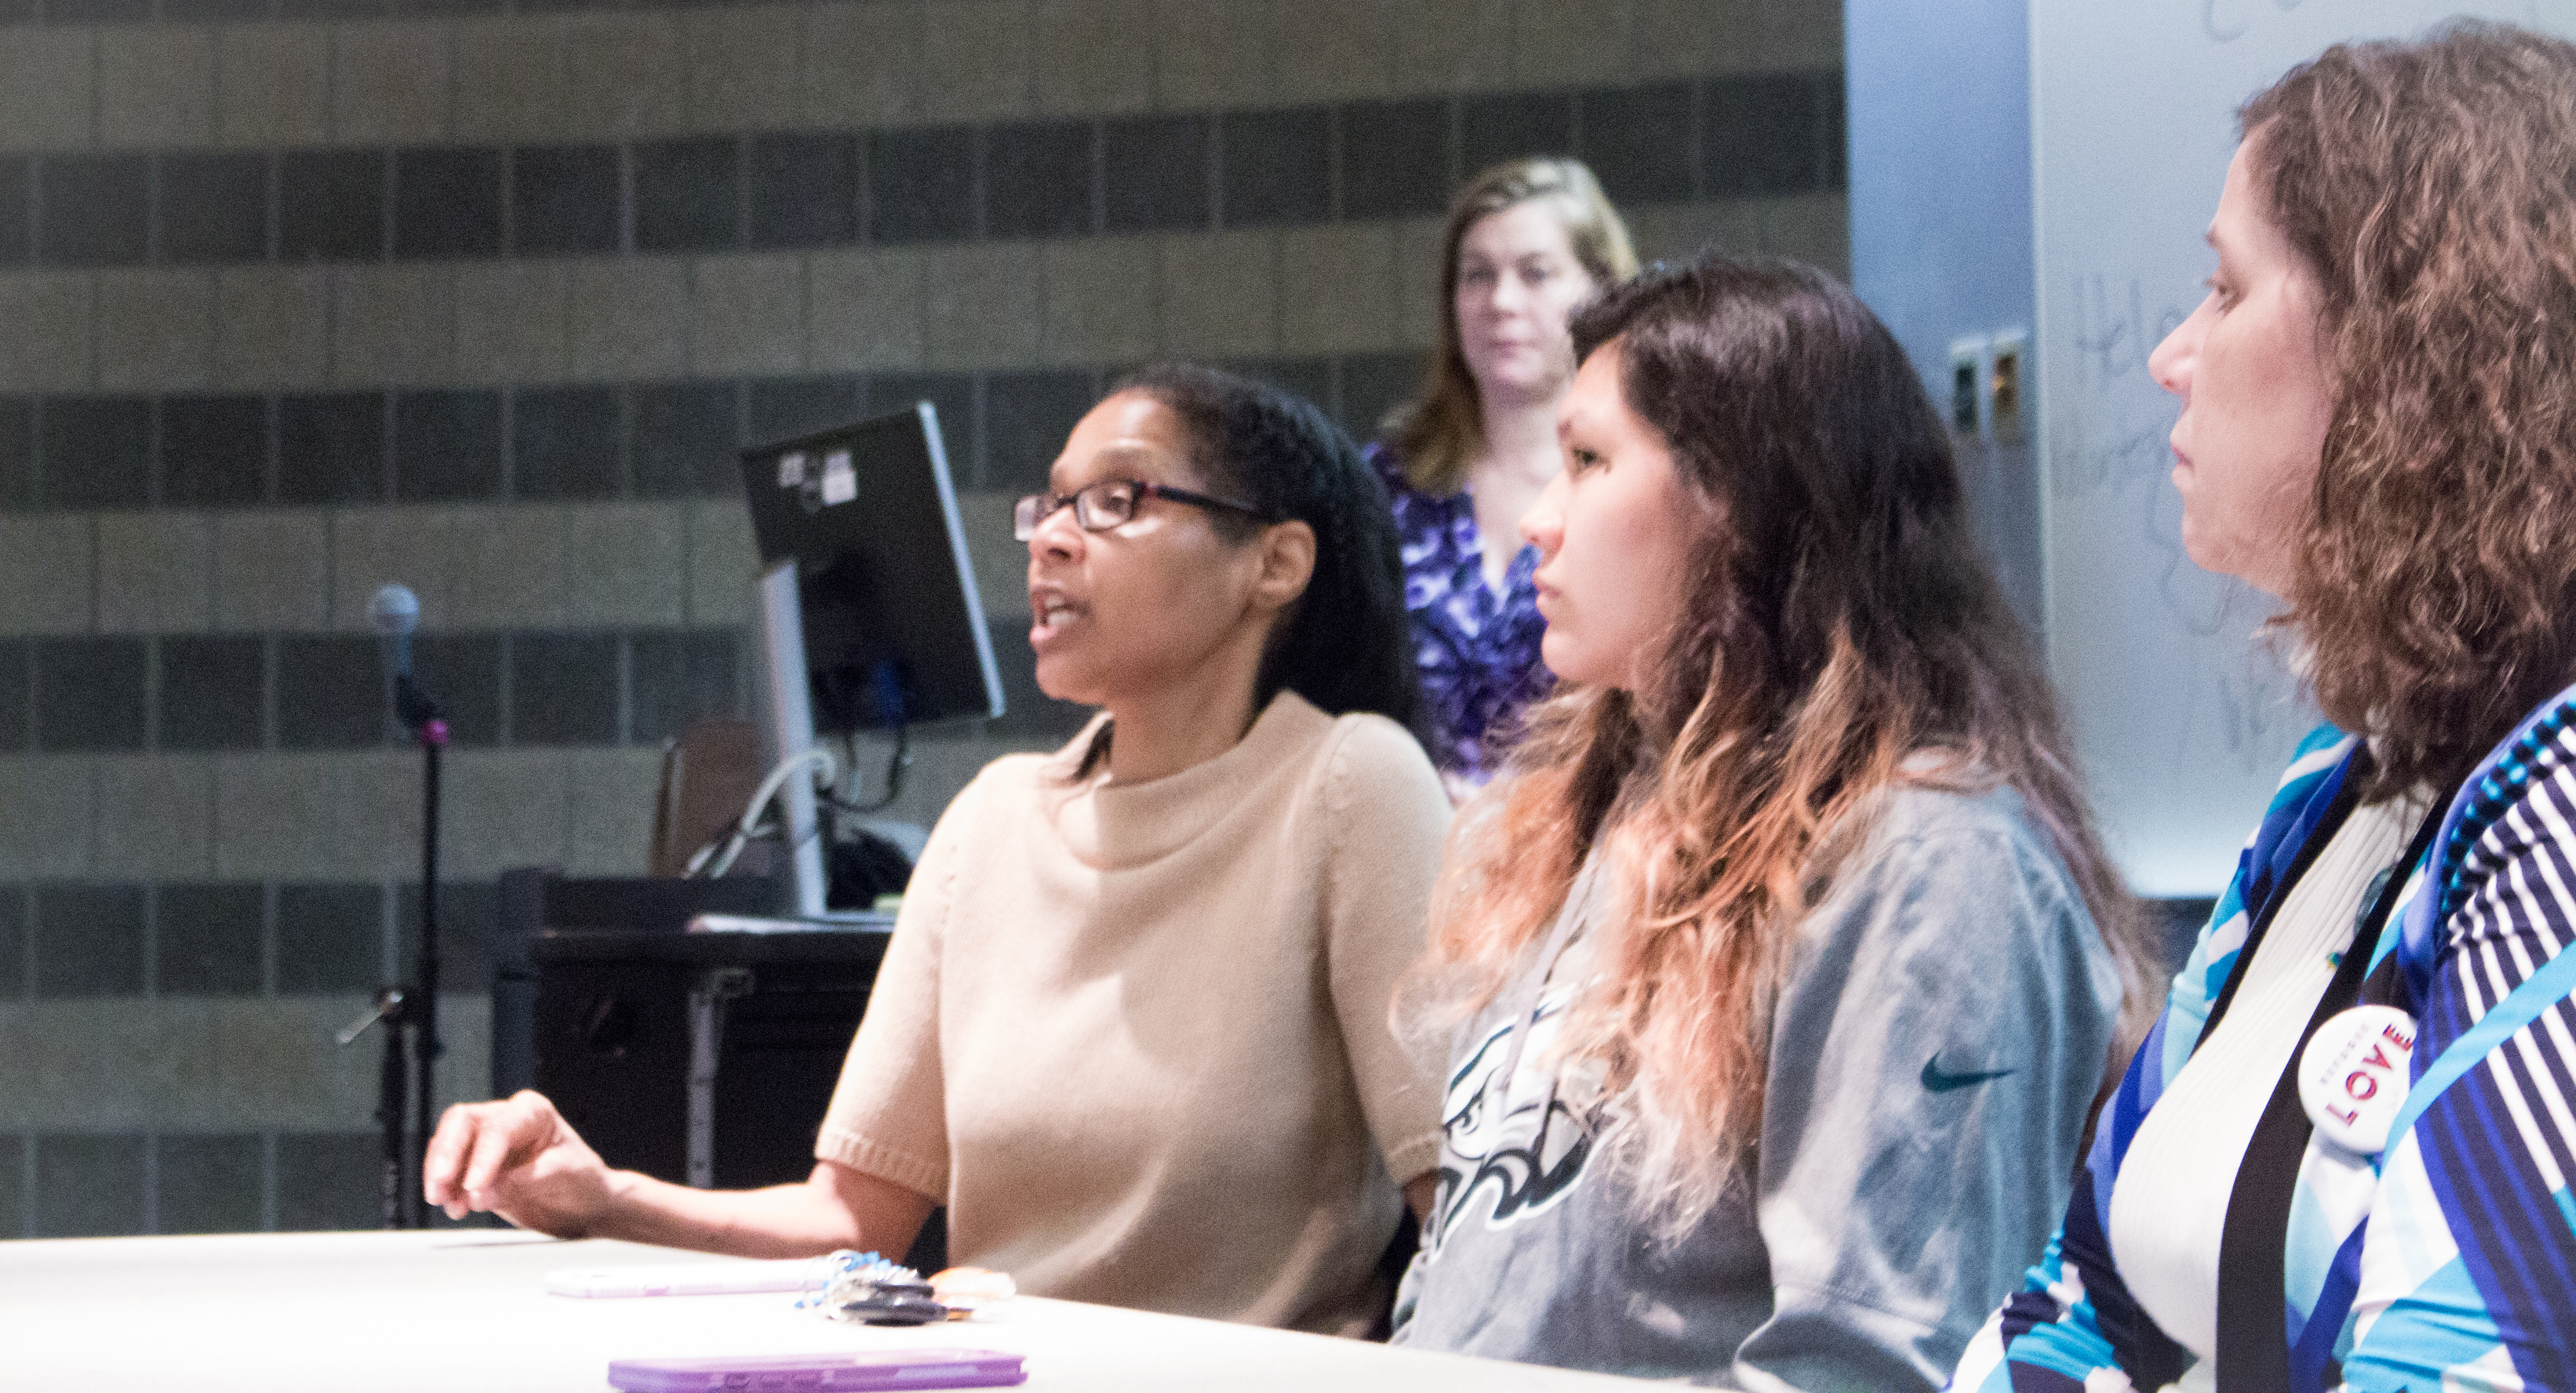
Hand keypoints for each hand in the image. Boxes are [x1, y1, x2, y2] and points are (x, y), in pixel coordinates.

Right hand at [422, 1090, 620, 1235]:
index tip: (474, 1187)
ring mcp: (487, 1141)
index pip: (498, 1129)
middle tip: (440, 1188)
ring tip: (452, 1207)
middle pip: (461, 1123)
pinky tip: (454, 1207)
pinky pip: (451, 1170)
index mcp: (533, 1113)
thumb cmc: (582, 1181)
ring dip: (442, 1177)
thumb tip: (481, 1193)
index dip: (482, 1158)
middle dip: (446, 1156)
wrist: (585, 1204)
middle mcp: (506, 1119)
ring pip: (448, 1145)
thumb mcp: (563, 1177)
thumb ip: (523, 1182)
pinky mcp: (475, 1165)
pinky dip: (447, 1189)